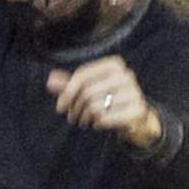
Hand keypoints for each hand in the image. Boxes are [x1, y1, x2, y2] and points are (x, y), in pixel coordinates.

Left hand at [47, 55, 161, 146]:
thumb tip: (50, 80)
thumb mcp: (87, 89)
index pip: (83, 75)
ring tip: (84, 121)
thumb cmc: (106, 98)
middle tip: (72, 118)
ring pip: (95, 106)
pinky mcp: (138, 110)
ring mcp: (135, 92)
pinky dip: (98, 123)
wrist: (136, 116)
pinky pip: (107, 118)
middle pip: (87, 92)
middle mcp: (127, 75)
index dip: (67, 92)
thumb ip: (69, 84)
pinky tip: (98, 124)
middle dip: (75, 107)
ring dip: (84, 117)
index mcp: (114, 65)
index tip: (60, 107)